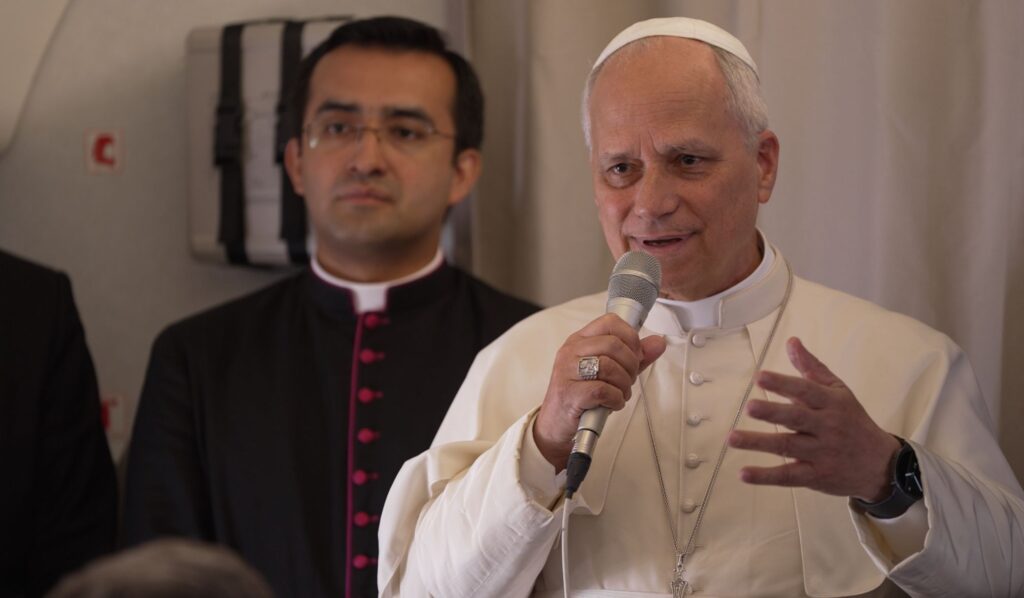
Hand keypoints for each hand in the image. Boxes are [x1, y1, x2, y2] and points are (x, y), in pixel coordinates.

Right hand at [534, 314, 665, 470]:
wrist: (556, 423)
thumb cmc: (582, 395)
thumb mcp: (609, 371)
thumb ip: (634, 356)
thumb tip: (658, 343)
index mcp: (580, 340)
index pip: (610, 322)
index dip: (630, 338)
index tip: (635, 355)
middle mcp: (571, 351)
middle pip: (613, 344)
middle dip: (630, 365)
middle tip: (629, 379)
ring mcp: (567, 371)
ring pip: (609, 366)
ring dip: (624, 384)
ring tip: (620, 393)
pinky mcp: (569, 393)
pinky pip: (603, 390)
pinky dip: (615, 399)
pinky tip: (612, 403)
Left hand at [727, 337, 900, 500]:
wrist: (883, 465)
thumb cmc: (853, 422)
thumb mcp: (839, 392)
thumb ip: (812, 368)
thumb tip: (791, 341)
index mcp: (831, 403)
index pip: (806, 391)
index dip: (783, 384)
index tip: (760, 377)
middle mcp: (827, 427)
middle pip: (797, 418)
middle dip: (773, 412)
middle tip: (749, 407)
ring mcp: (821, 453)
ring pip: (787, 446)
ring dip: (759, 443)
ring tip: (732, 438)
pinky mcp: (816, 476)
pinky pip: (789, 476)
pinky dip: (766, 476)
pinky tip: (744, 473)